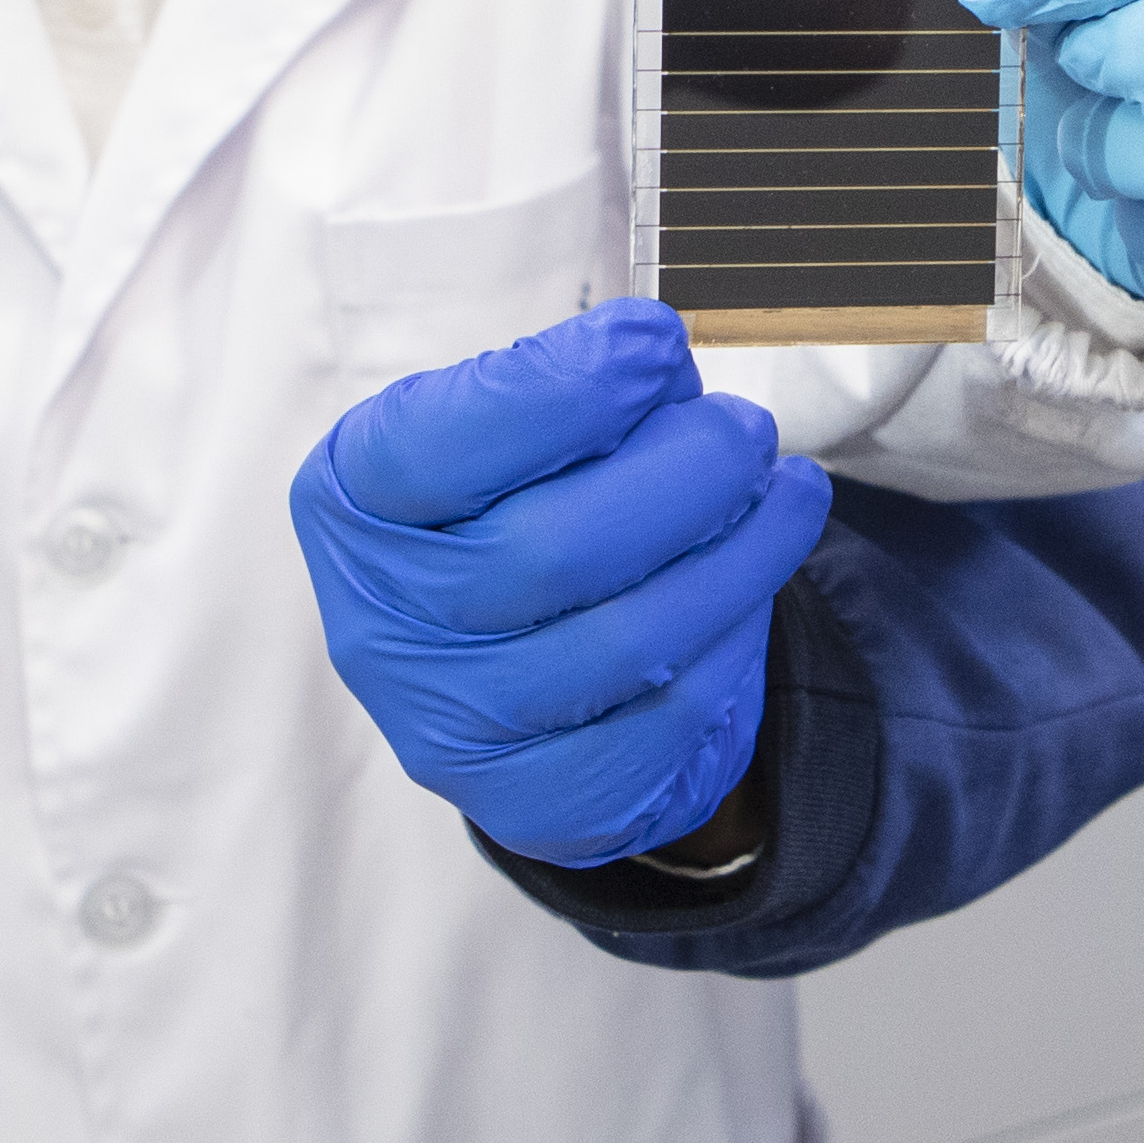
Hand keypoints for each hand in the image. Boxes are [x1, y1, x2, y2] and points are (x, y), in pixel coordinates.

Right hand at [295, 302, 834, 866]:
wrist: (516, 685)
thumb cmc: (509, 516)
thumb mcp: (502, 437)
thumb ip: (564, 393)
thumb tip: (658, 362)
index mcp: (354, 506)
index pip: (435, 449)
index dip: (558, 393)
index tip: (654, 342)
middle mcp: (384, 627)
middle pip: (550, 552)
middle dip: (682, 476)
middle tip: (745, 430)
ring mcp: (456, 728)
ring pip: (630, 642)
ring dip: (739, 555)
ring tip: (788, 492)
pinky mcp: (537, 800)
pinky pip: (670, 719)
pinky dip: (735, 639)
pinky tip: (756, 580)